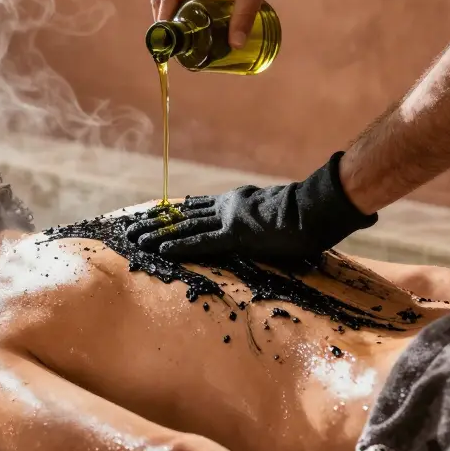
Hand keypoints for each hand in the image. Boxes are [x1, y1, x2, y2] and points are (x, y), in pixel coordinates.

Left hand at [124, 153, 377, 262]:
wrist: (320, 208)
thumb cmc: (310, 215)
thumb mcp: (280, 216)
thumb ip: (267, 222)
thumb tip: (272, 234)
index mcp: (238, 201)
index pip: (197, 207)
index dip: (172, 213)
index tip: (152, 216)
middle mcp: (228, 205)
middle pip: (183, 214)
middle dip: (154, 222)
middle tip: (130, 227)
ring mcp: (230, 219)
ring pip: (185, 226)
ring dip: (157, 234)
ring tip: (134, 240)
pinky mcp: (236, 234)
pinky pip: (201, 242)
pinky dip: (178, 246)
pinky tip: (159, 250)